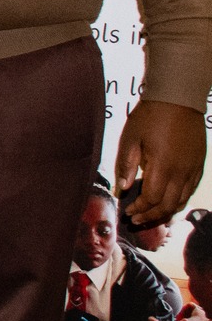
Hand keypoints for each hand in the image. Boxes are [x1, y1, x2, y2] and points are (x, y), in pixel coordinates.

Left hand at [116, 99, 207, 226]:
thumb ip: (126, 165)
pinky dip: (179, 201)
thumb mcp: (130, 138)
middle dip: (151, 216)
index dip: (139, 209)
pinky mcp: (199, 165)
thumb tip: (122, 188)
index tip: (128, 211)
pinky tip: (168, 203)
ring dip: (166, 212)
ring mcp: (193, 169)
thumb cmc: (150, 116)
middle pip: (168, 205)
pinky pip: (191, 190)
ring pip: (182, 200)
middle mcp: (182, 171)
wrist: (178, 99)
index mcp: (163, 165)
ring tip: (150, 217)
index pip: (152, 198)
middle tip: (136, 220)